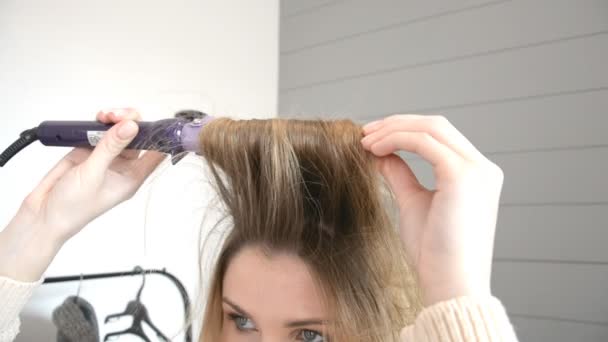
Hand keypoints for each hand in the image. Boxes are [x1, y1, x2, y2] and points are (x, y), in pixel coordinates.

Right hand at [0, 108, 164, 280]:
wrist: (42, 214)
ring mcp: (106, 157)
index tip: (156, 121)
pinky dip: (100, 123)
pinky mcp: (89, 150)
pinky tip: (97, 119)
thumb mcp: (93, 175)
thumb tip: (131, 126)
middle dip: (131, 122)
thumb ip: (110, 148)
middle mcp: (122, 166)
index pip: (155, 154)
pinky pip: (100, 131)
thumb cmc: (72, 207)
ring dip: (116, 119)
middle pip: (137, 137)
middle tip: (118, 116)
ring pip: (119, 131)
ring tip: (105, 116)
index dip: (159, 136)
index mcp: (132, 177)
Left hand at [361, 114, 503, 305]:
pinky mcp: (462, 175)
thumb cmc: (434, 254)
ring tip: (365, 141)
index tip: (373, 138)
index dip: (405, 129)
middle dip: (397, 124)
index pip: (440, 136)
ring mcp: (476, 170)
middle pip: (436, 125)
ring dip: (393, 130)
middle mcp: (482, 168)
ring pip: (430, 128)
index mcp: (476, 174)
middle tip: (364, 133)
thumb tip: (381, 153)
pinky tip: (374, 150)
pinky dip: (396, 140)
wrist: (450, 285)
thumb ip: (401, 175)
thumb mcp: (414, 204)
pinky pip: (424, 142)